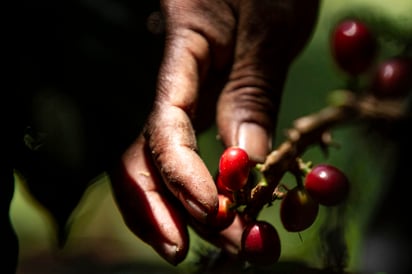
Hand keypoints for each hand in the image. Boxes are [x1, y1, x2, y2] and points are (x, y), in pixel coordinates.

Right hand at [109, 0, 319, 264]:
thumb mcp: (265, 30)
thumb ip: (250, 93)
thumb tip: (244, 163)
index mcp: (178, 59)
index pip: (164, 130)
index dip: (182, 178)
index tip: (213, 213)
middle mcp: (171, 89)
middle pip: (145, 159)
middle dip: (174, 212)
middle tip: (226, 248)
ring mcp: (183, 101)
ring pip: (160, 165)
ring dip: (185, 212)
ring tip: (227, 244)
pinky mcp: (202, 108)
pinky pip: (189, 155)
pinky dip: (202, 191)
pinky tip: (222, 213)